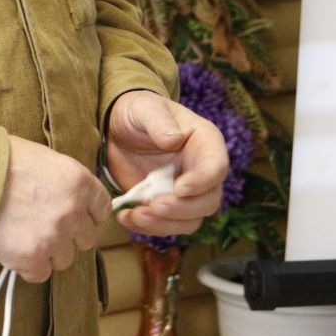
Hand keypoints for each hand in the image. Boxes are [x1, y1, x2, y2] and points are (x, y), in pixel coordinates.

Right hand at [0, 136, 109, 283]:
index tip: (75, 217)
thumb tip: (70, 197)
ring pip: (64, 260)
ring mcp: (54, 237)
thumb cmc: (1, 162)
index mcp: (79, 182)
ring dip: (47, 253)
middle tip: (43, 227)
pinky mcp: (32, 257)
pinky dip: (28, 267)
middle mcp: (73, 211)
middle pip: (85, 239)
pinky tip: (14, 251)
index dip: (87, 215)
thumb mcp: (44, 159)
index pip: (101, 209)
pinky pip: (40, 274)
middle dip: (67, 236)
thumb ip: (64, 182)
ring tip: (24, 237)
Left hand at [105, 90, 228, 238]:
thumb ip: (159, 121)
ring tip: (136, 215)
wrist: (119, 129)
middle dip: (182, 209)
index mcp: (205, 143)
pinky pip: (167, 225)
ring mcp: (185, 192)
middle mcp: (201, 171)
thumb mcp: (145, 108)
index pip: (217, 167)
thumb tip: (173, 139)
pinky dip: (148, 227)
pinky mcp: (166, 205)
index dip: (202, 181)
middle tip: (155, 206)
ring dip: (164, 224)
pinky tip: (127, 217)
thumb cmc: (139, 111)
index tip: (179, 188)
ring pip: (190, 220)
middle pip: (208, 201)